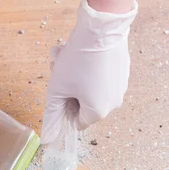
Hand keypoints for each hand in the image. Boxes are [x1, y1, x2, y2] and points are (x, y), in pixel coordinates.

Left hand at [41, 0, 137, 143]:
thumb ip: (51, 116)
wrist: (101, 29)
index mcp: (98, 112)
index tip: (59, 89)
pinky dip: (87, 66)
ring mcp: (120, 85)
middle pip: (82, 102)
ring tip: (64, 55)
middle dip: (67, 87)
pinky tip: (79, 50)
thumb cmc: (78, 61)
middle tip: (58, 67)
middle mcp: (113, 102)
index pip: (77, 121)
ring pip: (89, 87)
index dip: (64, 106)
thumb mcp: (57, 89)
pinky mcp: (122, 70)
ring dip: (73, 74)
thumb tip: (46, 141)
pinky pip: (100, 75)